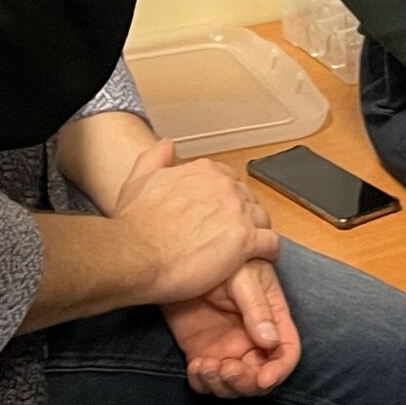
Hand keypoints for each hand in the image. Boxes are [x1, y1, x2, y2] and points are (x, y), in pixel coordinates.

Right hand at [111, 141, 280, 306]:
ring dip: (256, 233)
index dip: (225, 200)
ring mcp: (237, 213)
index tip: (219, 215)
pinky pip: (271, 243)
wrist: (135, 256)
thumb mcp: (139, 180)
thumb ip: (156, 157)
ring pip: (262, 219)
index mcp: (204, 171)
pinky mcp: (245, 241)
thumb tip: (168, 144)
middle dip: (242, 216)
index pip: (228, 180)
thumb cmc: (134, 225)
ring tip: (245, 250)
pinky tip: (257, 259)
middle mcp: (224, 187)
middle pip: (247, 199)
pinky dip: (267, 251)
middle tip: (230, 236)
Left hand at [162, 262, 302, 396]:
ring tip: (206, 366)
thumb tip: (271, 342)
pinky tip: (195, 367)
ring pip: (233, 385)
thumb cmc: (223, 260)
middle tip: (226, 369)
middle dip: (245, 383)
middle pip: (259, 377)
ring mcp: (227, 349)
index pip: (286, 352)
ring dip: (223, 385)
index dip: (279, 370)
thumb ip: (257, 307)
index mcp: (270, 320)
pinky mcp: (202, 353)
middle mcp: (252, 340)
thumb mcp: (244, 277)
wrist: (180, 259)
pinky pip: (206, 381)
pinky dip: (202, 383)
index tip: (262, 379)